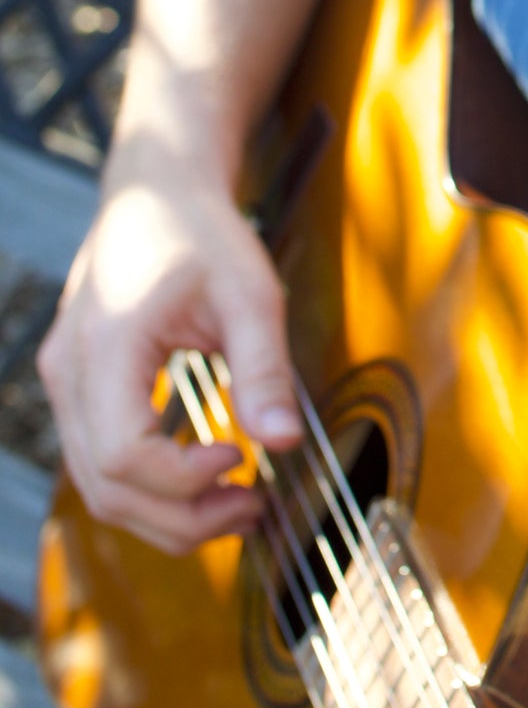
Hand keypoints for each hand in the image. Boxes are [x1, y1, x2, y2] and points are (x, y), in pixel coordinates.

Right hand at [38, 156, 301, 553]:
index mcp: (104, 346)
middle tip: (252, 507)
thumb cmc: (201, 233)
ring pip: (98, 485)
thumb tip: (284, 441)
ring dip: (165, 511)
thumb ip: (264, 368)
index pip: (123, 454)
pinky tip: (204, 474)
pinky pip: (99, 460)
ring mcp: (62, 382)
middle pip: (106, 487)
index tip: (242, 461)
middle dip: (182, 516)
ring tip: (237, 501)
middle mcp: (67, 372)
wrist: (156, 191)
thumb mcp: (250, 292)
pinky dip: (149, 486)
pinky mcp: (76, 388)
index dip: (182, 481)